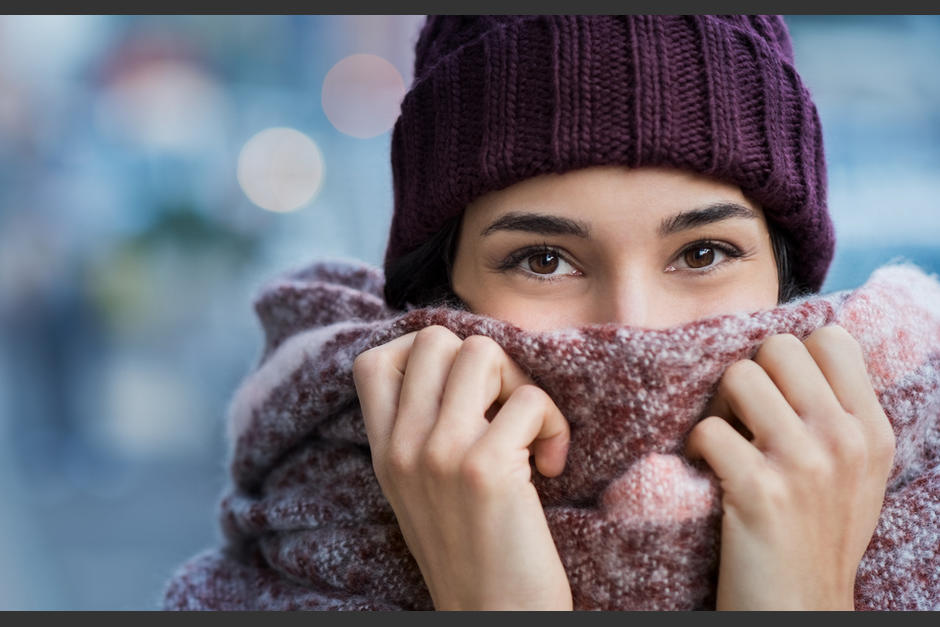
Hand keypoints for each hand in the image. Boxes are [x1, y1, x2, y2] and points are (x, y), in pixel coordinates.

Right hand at [352, 325, 572, 609]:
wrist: (492, 618)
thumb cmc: (472, 552)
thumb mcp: (421, 490)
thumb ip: (421, 433)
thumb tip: (462, 363)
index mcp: (384, 452)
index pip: (374, 362)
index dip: (424, 355)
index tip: (463, 391)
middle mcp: (402, 447)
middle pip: (436, 339)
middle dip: (485, 362)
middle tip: (504, 409)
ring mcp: (439, 454)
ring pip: (483, 352)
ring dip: (521, 384)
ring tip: (530, 432)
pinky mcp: (484, 469)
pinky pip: (530, 399)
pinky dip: (554, 425)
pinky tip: (552, 466)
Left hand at [685, 325, 895, 609]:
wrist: (800, 610)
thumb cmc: (817, 537)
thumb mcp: (855, 474)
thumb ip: (838, 416)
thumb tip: (796, 355)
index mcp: (871, 430)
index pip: (832, 339)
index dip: (792, 357)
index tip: (777, 393)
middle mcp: (844, 439)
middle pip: (778, 348)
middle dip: (750, 375)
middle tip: (741, 417)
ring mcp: (804, 463)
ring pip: (739, 377)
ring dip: (718, 407)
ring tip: (723, 443)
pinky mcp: (759, 491)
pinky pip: (708, 429)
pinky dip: (695, 448)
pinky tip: (705, 471)